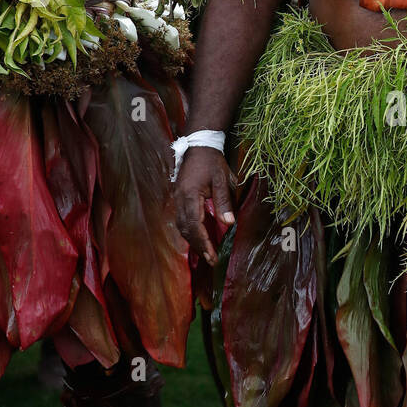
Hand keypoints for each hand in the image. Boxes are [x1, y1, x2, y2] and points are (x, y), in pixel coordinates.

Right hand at [174, 147, 234, 265]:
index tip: (213, 256)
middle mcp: (180, 199)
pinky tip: (199, 238)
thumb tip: (229, 224)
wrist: (198, 145)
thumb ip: (224, 201)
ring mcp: (177, 199)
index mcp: (190, 195)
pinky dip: (190, 231)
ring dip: (193, 241)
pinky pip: (181, 219)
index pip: (194, 225)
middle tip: (211, 260)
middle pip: (185, 229)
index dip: (203, 242)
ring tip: (206, 253)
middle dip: (198, 246)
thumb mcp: (222, 179)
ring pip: (181, 226)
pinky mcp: (179, 198)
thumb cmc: (211, 162)